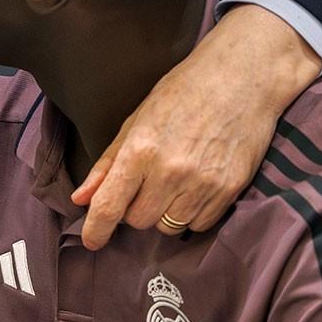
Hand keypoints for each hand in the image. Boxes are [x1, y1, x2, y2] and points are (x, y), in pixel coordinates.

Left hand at [70, 4, 321, 250]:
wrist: (240, 80)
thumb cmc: (182, 93)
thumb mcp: (136, 121)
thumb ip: (107, 164)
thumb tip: (81, 198)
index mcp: (141, 150)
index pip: (110, 205)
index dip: (96, 229)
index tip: (91, 241)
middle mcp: (170, 172)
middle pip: (138, 220)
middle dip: (134, 208)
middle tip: (145, 181)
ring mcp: (202, 184)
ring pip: (168, 226)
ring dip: (163, 212)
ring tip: (173, 180)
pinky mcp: (229, 191)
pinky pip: (198, 224)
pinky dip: (190, 213)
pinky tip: (194, 185)